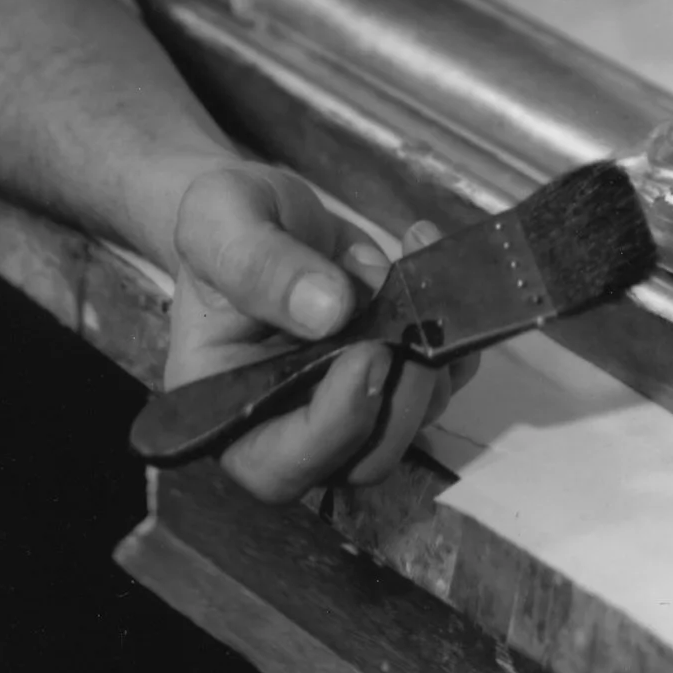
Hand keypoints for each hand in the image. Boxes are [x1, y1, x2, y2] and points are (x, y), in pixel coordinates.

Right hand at [165, 163, 474, 503]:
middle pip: (361, 462)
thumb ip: (259, 266)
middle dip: (399, 399)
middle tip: (408, 324)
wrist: (264, 205)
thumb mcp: (221, 222)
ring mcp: (349, 399)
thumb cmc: (225, 220)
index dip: (332, 427)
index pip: (277, 466)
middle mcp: (289, 421)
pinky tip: (423, 254)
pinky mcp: (393, 369)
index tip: (368, 355)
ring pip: (412, 422)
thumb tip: (328, 313)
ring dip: (430, 356)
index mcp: (228, 407)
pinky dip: (451, 324)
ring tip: (405, 269)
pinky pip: (444, 374)